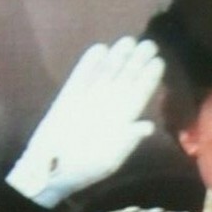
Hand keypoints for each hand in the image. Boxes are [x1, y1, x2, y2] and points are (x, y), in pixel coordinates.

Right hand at [6, 37, 163, 206]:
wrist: (52, 170)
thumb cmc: (85, 168)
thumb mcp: (111, 158)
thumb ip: (127, 139)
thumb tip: (148, 126)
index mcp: (123, 120)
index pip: (139, 94)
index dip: (148, 78)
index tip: (158, 61)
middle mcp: (109, 106)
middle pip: (125, 79)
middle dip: (136, 62)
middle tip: (148, 44)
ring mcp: (89, 99)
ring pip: (106, 73)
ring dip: (117, 58)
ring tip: (128, 41)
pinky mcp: (70, 95)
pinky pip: (81, 76)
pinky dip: (89, 64)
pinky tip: (100, 49)